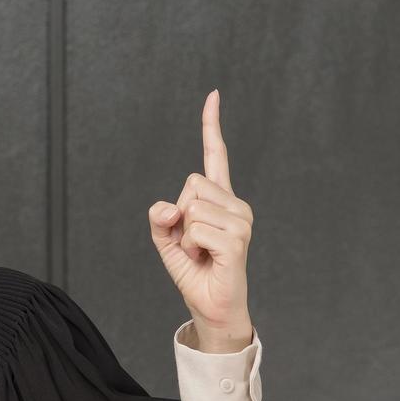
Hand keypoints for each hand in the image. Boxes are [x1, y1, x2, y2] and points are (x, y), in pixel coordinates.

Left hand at [148, 89, 253, 340]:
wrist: (211, 305)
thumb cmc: (194, 270)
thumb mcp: (166, 239)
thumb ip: (159, 217)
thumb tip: (169, 206)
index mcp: (220, 199)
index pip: (216, 155)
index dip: (211, 125)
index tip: (213, 95)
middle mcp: (236, 204)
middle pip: (190, 183)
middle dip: (179, 215)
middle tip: (194, 242)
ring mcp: (241, 221)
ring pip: (190, 207)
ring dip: (185, 236)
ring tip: (201, 252)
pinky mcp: (237, 241)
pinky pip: (195, 228)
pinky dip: (191, 246)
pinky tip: (208, 259)